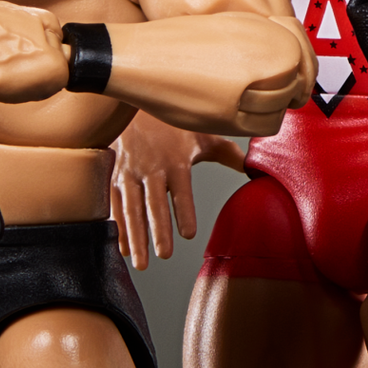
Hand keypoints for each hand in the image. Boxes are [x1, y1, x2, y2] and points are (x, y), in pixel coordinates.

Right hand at [109, 111, 245, 268]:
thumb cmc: (174, 124)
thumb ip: (227, 154)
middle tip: (164, 255)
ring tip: (141, 264)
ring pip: (131, 209)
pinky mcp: (114, 177)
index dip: (184, 212)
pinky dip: (118, 229)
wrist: (135, 103)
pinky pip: (114, 206)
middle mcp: (151, 168)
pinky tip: (123, 249)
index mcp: (176, 161)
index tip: (189, 234)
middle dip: (158, 230)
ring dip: (135, 237)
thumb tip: (254, 170)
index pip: (181, 191)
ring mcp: (129, 173)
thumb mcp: (202, 135)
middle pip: (154, 204)